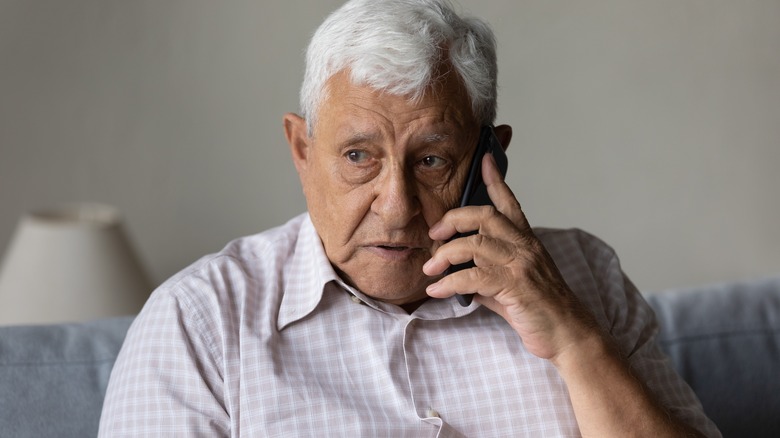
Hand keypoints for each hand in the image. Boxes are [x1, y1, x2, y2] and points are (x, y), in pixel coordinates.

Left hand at [423, 153, 600, 360]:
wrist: (569, 335)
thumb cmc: (540, 311)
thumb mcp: (511, 287)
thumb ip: (487, 277)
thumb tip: (459, 280)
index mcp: (527, 242)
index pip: (509, 203)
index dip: (496, 180)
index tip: (485, 159)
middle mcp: (525, 247)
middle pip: (484, 216)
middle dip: (453, 220)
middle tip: (433, 235)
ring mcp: (521, 265)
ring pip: (474, 244)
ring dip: (444, 256)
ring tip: (429, 269)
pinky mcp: (516, 286)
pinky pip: (473, 278)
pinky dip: (449, 284)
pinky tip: (436, 291)